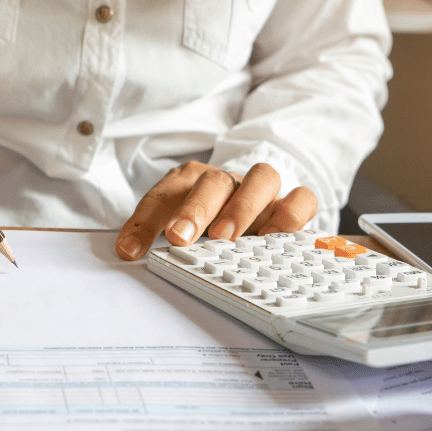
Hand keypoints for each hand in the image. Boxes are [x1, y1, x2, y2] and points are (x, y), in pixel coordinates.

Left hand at [115, 161, 317, 259]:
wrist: (247, 203)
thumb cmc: (204, 220)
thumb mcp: (173, 225)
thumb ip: (152, 235)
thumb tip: (128, 253)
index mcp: (188, 181)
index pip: (162, 196)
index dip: (144, 222)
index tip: (130, 250)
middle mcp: (226, 181)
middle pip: (213, 181)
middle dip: (195, 209)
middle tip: (180, 237)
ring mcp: (260, 190)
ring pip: (262, 177)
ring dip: (243, 206)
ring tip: (227, 237)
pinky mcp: (290, 203)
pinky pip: (302, 198)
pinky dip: (291, 214)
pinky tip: (274, 239)